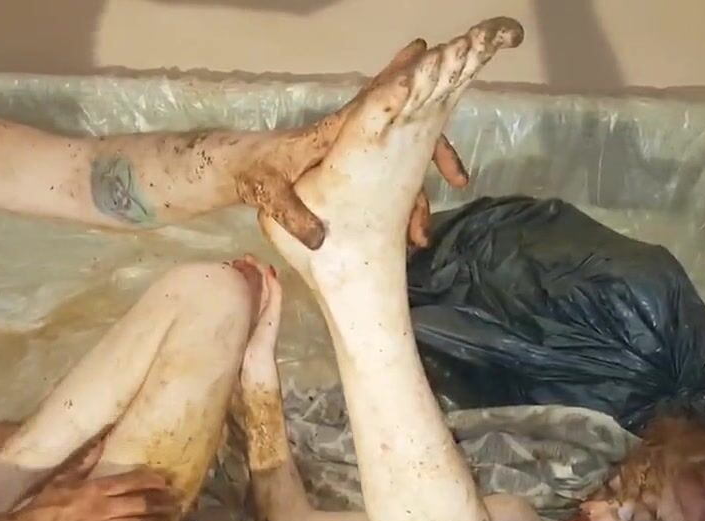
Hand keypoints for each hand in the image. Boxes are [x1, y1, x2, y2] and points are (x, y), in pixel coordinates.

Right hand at [11, 467, 175, 520]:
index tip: (164, 482)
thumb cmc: (42, 506)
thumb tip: (101, 440)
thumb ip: (84, 461)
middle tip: (175, 502)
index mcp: (95, 489)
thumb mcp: (62, 479)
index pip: (131, 482)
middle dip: (161, 503)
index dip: (151, 481)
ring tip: (170, 520)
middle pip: (141, 505)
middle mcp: (103, 509)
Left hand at [236, 38, 469, 250]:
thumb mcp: (268, 194)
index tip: (440, 97)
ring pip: (401, 165)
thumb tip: (318, 239)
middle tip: (459, 182)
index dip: (413, 102)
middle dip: (436, 155)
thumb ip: (291, 213)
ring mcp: (355, 155)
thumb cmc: (257, 172)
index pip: (382, 110)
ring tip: (421, 238)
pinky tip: (405, 234)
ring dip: (417, 196)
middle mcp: (353, 139)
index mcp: (336, 135)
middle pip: (406, 136)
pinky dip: (403, 202)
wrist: (244, 168)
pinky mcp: (353, 170)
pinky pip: (389, 179)